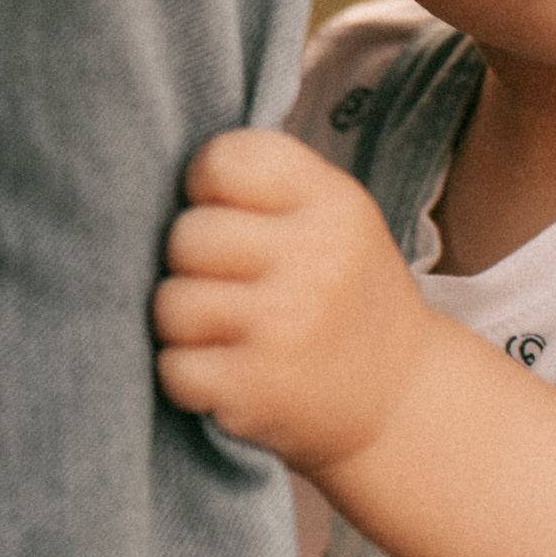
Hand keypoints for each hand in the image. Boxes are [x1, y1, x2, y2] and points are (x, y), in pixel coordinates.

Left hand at [154, 131, 449, 477]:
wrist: (401, 397)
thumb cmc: (345, 294)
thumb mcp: (335, 217)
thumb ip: (264, 189)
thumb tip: (155, 181)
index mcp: (334, 203)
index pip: (225, 159)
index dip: (206, 186)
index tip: (228, 215)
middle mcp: (316, 258)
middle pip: (186, 236)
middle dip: (194, 264)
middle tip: (233, 285)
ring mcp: (286, 326)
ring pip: (171, 304)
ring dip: (186, 325)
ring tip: (232, 332)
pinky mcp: (258, 388)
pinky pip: (174, 367)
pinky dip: (189, 376)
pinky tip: (230, 373)